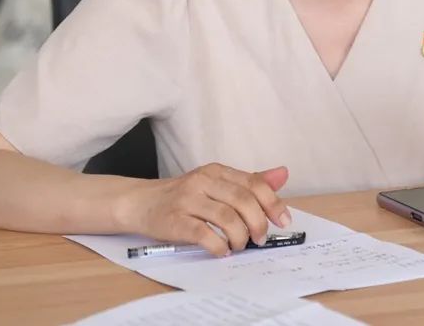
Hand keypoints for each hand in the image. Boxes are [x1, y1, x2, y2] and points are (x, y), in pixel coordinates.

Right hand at [120, 163, 290, 256]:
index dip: (273, 202)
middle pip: (243, 200)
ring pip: (226, 218)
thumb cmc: (184, 197)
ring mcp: (187, 200)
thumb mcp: (216, 183)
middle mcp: (203, 181)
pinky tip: (221, 251)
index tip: (284, 221)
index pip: (253, 183)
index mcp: (217, 171)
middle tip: (260, 239)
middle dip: (258, 223)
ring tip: (239, 246)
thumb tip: (283, 174)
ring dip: (239, 237)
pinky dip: (218, 245)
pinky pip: (203, 234)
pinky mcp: (174, 220)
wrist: (140, 202)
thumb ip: (249, 182)